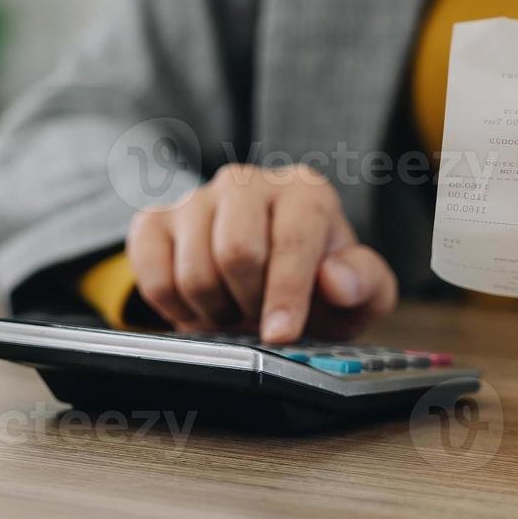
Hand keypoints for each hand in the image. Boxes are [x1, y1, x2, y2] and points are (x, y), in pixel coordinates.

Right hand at [126, 164, 396, 343]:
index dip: (286, 294)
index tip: (280, 335)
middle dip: (250, 303)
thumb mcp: (360, 293)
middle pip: (235, 253)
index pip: (290, 241)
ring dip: (216, 311)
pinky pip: (153, 278)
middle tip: (261, 317)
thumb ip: (364, 282)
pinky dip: (176, 309)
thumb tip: (335, 279)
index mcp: (303, 192)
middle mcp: (245, 183)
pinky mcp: (154, 222)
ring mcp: (195, 199)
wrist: (265, 284)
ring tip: (235, 310)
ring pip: (193, 272)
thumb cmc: (317, 285)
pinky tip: (200, 307)